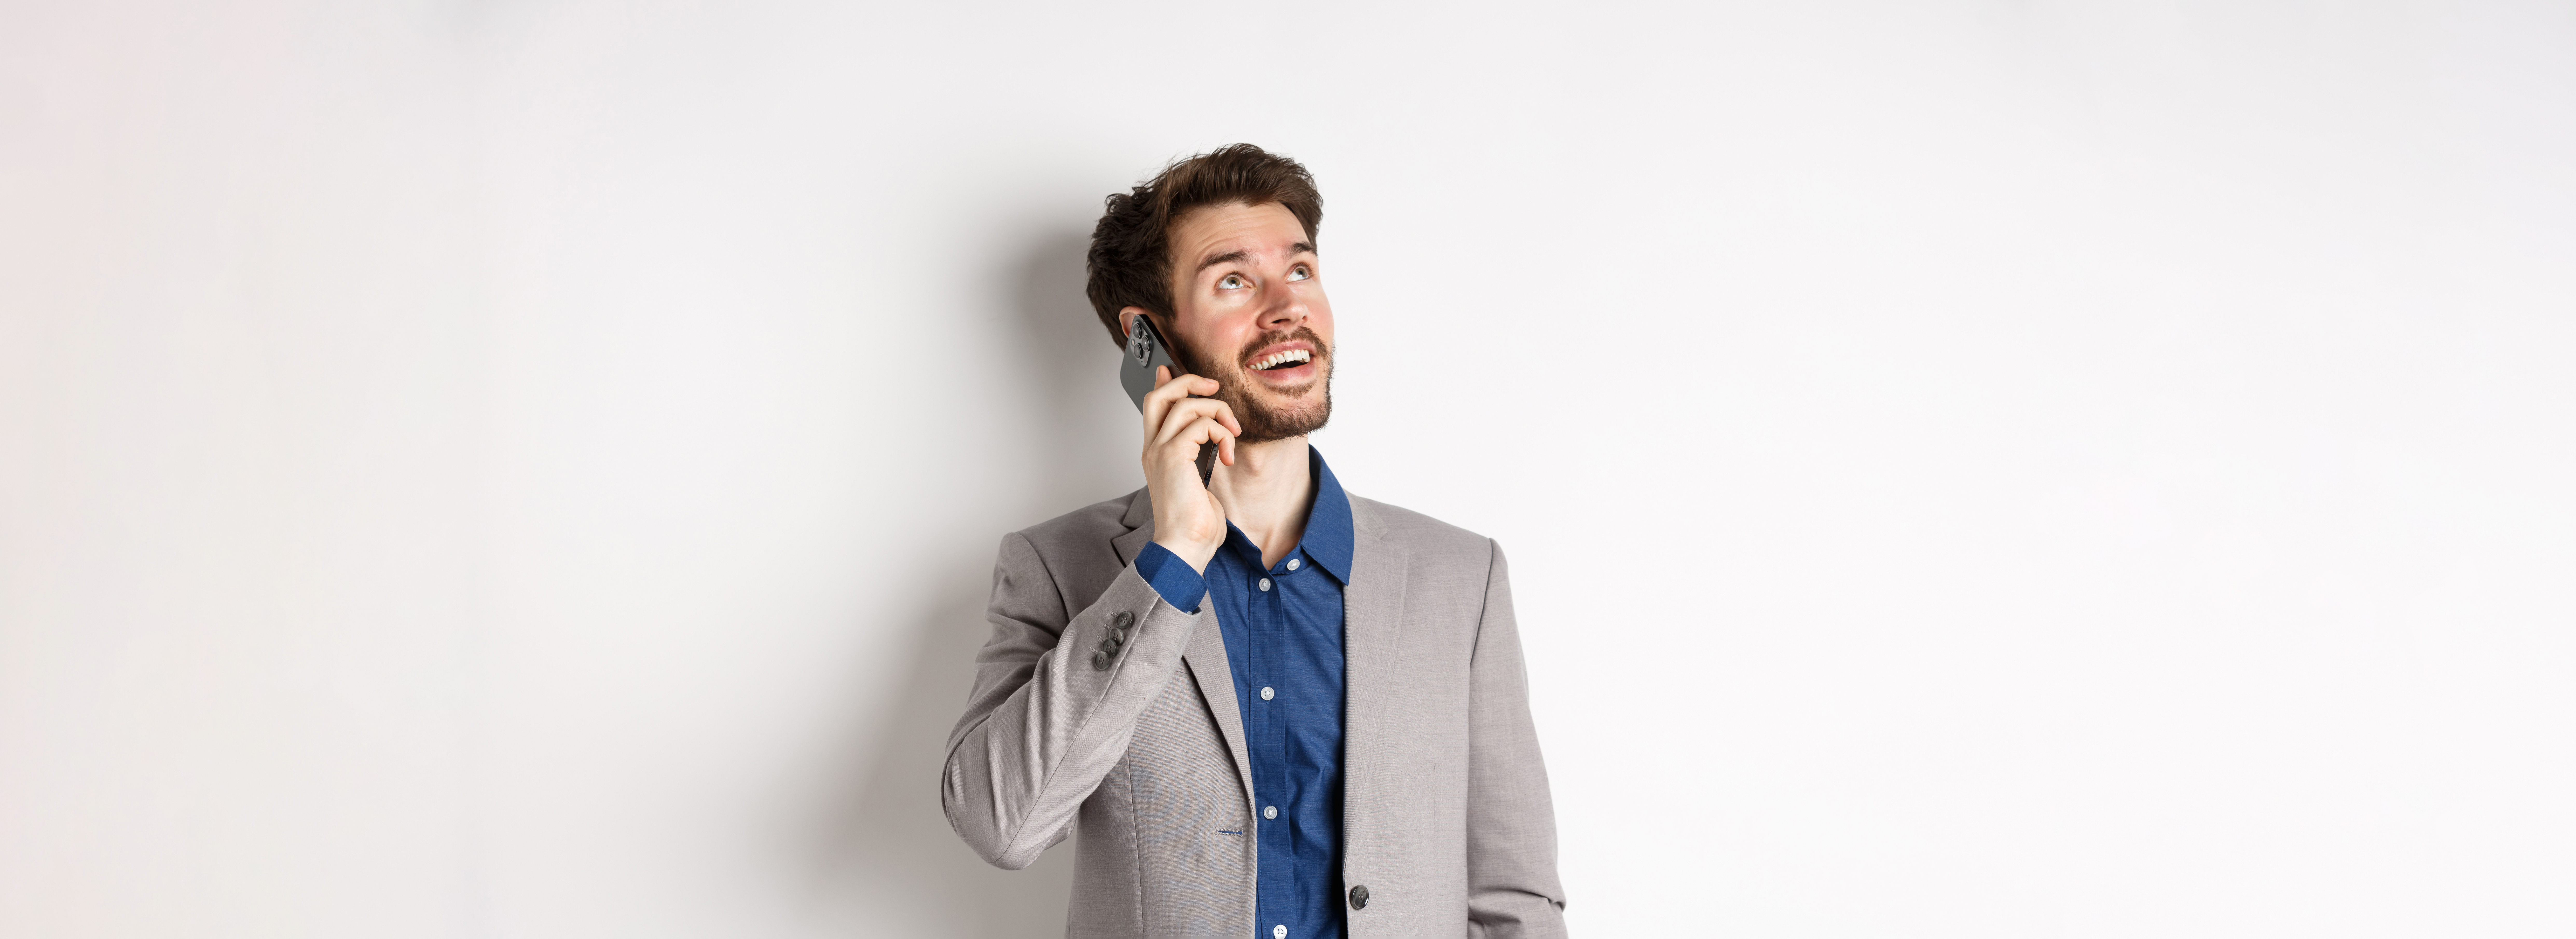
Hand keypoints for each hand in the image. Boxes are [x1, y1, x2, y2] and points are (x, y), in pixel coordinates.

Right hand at [1141, 365, 1236, 572]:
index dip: (1166, 382)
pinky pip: (1202, 424)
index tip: (1175, 369)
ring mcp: (1160, 450)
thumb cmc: (1194, 522)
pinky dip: (1222, 434)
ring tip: (1232, 436)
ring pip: (1187, 404)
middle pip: (1162, 394)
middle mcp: (1153, 448)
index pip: (1154, 405)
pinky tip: (1228, 455)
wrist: (1185, 546)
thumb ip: (1199, 455)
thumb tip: (1212, 438)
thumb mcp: (1198, 481)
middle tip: (1214, 388)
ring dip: (1218, 412)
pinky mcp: (1174, 455)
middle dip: (1190, 382)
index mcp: (1157, 453)